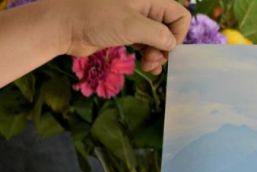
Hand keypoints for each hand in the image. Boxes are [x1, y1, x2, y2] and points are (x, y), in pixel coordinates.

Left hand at [50, 0, 190, 73]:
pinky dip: (148, 55)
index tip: (166, 49)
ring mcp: (135, 19)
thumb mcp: (132, 26)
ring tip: (148, 67)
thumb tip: (172, 45)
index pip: (179, 16)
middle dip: (166, 48)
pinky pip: (146, 43)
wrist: (62, 25)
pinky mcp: (125, 31)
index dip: (178, 34)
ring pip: (159, 38)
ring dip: (157, 55)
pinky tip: (145, 66)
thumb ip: (159, 34)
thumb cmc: (96, 19)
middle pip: (170, 28)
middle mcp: (145, 7)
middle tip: (153, 61)